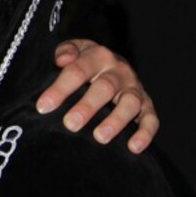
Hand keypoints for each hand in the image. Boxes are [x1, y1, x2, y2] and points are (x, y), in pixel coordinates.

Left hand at [36, 39, 156, 152]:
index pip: (77, 71)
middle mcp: (119, 70)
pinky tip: (133, 147)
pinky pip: (151, 119)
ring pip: (130, 104)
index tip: (44, 107)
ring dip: (116, 121)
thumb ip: (64, 51)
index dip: (60, 89)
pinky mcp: (147, 104)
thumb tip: (61, 60)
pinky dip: (145, 133)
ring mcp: (135, 87)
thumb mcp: (74, 49)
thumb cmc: (85, 60)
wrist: (112, 61)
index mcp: (98, 55)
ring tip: (100, 137)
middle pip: (104, 88)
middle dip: (87, 107)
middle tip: (70, 124)